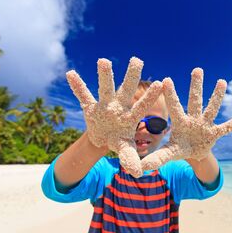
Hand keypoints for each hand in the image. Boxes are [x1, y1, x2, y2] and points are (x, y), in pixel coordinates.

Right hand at [66, 57, 161, 176]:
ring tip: (103, 61)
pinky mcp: (90, 106)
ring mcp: (105, 104)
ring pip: (105, 87)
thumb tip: (138, 172)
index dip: (151, 97)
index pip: (142, 106)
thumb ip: (131, 158)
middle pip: (127, 89)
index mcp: (130, 116)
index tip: (161, 84)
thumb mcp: (125, 149)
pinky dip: (77, 86)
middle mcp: (119, 106)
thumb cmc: (119, 140)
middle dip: (131, 75)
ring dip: (104, 75)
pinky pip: (83, 94)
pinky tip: (70, 74)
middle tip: (138, 60)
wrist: (103, 137)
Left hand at [141, 68, 231, 169]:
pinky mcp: (215, 133)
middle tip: (197, 69)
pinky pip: (226, 128)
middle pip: (195, 101)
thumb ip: (156, 158)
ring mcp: (205, 125)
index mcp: (180, 122)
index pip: (174, 107)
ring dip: (217, 96)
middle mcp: (193, 120)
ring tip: (222, 81)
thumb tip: (140, 168)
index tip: (165, 79)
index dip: (170, 95)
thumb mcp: (168, 153)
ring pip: (212, 108)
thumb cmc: (179, 148)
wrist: (194, 154)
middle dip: (196, 86)